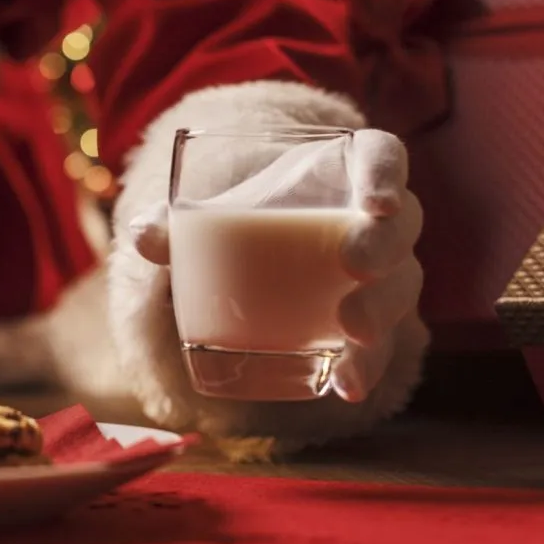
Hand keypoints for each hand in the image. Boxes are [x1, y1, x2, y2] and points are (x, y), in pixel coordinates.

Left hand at [128, 129, 423, 402]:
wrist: (252, 263)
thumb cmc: (241, 223)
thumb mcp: (211, 218)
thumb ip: (176, 225)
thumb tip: (141, 235)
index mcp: (343, 175)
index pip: (382, 157)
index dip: (385, 173)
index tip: (375, 199)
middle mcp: (375, 223)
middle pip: (399, 226)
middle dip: (383, 245)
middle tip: (353, 263)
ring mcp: (381, 276)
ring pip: (401, 286)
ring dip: (383, 309)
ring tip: (352, 330)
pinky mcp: (371, 325)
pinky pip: (382, 346)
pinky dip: (367, 366)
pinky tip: (347, 386)